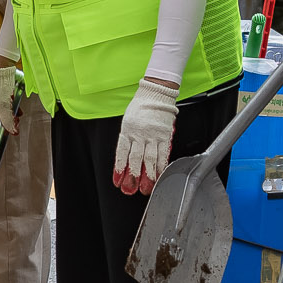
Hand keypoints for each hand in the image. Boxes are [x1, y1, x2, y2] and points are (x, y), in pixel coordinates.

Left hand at [113, 76, 179, 193]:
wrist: (155, 93)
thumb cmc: (140, 107)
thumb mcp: (127, 122)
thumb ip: (127, 139)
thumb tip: (125, 159)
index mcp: (127, 130)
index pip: (121, 153)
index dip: (119, 168)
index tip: (118, 181)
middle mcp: (139, 134)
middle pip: (136, 159)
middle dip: (133, 176)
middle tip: (131, 189)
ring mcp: (153, 135)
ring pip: (150, 158)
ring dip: (148, 175)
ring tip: (146, 187)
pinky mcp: (165, 135)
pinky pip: (163, 153)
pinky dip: (161, 165)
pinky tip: (159, 174)